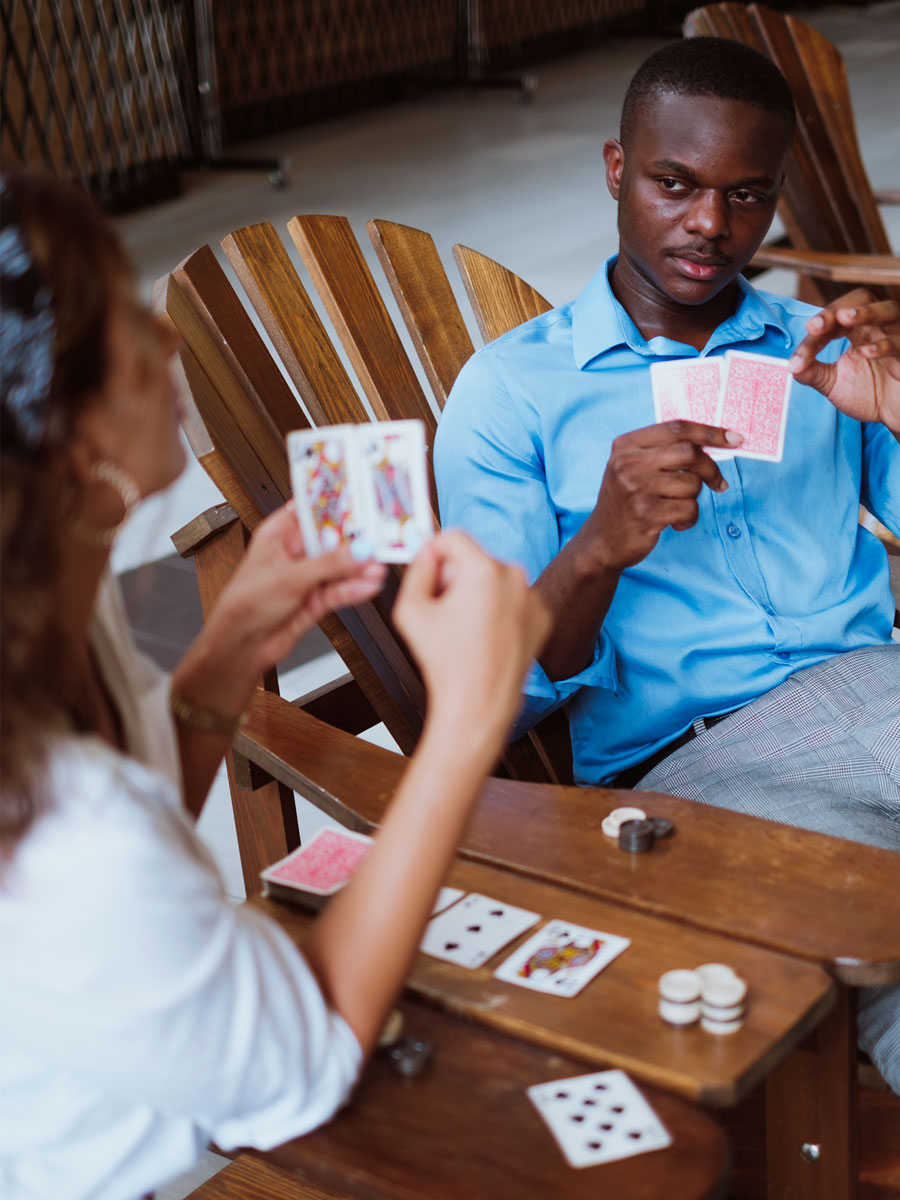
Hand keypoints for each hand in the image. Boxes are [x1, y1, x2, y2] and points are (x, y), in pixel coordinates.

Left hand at [179, 504, 386, 721]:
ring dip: (359, 568)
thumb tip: (358, 551)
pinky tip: (368, 586)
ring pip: (340, 567)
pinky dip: (355, 588)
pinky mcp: (316, 600)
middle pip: (333, 539)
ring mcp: (307, 577)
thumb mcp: (289, 578)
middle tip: (380, 538)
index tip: (362, 501)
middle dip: (356, 541)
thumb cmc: (245, 605)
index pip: (313, 511)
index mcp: (279, 534)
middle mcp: (295, 553)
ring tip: (378, 567)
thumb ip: (328, 564)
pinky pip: (340, 590)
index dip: (337, 505)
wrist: (242, 645)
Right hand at [393, 531, 550, 749]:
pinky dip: (499, 610)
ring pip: (495, 578)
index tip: (428, 569)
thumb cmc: (446, 663)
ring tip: (466, 629)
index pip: (453, 537)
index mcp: (483, 571)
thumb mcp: (410, 610)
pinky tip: (487, 637)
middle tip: (444, 610)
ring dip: (478, 593)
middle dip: (456, 577)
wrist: (479, 704)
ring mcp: (532, 597)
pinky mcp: (542, 616)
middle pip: (475, 558)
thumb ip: (416, 570)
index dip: (434, 551)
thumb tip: (426, 552)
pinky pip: (513, 599)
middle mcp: (514, 577)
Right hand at [585, 421, 740, 570]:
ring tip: (677, 507)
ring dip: (694, 498)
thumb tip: (712, 443)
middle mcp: (628, 464)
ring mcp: (637, 490)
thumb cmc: (625, 501)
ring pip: (692, 484)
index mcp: (626, 446)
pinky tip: (674, 523)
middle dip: (710, 468)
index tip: (734, 438)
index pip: (676, 428)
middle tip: (718, 482)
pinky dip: (689, 518)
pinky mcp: (647, 515)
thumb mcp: (632, 467)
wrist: (602, 541)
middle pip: (689, 452)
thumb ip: (662, 451)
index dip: (710, 432)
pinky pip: (689, 509)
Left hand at [789, 289, 899, 431]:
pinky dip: (884, 345)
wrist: (893, 414)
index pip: (833, 319)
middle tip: (816, 325)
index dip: (814, 334)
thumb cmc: (869, 393)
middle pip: (862, 299)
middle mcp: (878, 327)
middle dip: (837, 308)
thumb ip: (812, 373)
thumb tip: (792, 366)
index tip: (799, 358)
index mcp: (857, 329)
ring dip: (866, 312)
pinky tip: (866, 352)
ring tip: (845, 318)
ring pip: (889, 310)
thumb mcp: (832, 383)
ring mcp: (897, 337)